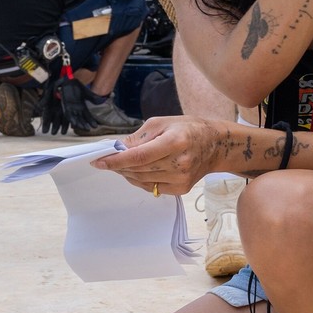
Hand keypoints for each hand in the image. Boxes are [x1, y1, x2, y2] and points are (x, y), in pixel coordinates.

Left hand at [90, 115, 220, 194]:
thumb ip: (138, 137)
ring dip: (127, 172)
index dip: (116, 161)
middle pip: (137, 169)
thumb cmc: (187, 129)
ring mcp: (181, 178)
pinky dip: (139, 179)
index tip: (98, 161)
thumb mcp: (161, 123)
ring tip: (122, 163)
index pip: (138, 156)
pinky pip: (150, 187)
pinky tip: (138, 170)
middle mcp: (179, 163)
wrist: (215, 145)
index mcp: (175, 141)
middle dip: (118, 165)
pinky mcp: (181, 189)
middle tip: (107, 159)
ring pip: (141, 180)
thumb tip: (116, 149)